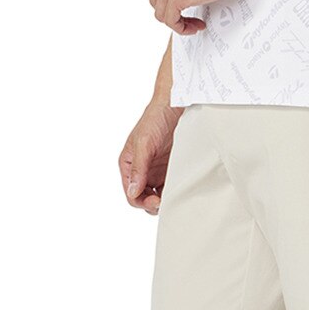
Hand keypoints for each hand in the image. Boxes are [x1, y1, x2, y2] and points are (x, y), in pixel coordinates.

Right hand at [119, 99, 184, 214]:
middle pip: (143, 198)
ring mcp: (156, 171)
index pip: (131, 194)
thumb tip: (133, 191)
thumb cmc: (155, 118)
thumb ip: (138, 168)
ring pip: (157, 196)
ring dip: (163, 201)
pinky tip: (179, 191)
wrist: (176, 105)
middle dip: (152, 204)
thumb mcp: (144, 143)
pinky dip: (173, 193)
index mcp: (129, 165)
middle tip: (165, 203)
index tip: (156, 201)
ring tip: (173, 198)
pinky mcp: (170, 170)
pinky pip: (169, 187)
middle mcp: (141, 171)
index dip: (141, 201)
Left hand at [149, 0, 262, 33]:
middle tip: (186, 18)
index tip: (183, 7)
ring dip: (177, 23)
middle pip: (157, 2)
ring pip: (161, 14)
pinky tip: (194, 27)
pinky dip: (182, 29)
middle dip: (171, 13)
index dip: (169, 2)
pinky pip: (171, 22)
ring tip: (192, 24)